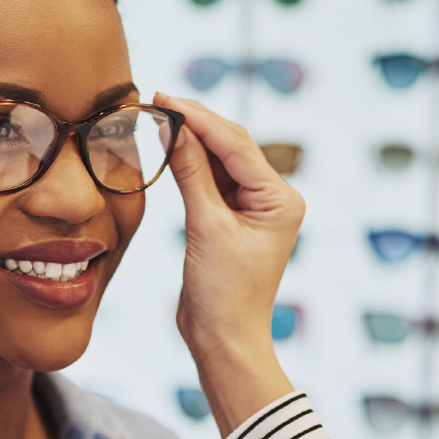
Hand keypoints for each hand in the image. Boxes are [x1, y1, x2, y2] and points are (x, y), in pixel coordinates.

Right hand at [157, 92, 303, 435]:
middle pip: (231, 146)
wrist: (223, 340)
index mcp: (281, 199)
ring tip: (158, 116)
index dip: (199, 119)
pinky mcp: (232, 220)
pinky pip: (211, 181)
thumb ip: (191, 174)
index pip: (235, 145)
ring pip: (220, 161)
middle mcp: (274, 199)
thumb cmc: (223, 293)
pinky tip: (168, 146)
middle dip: (195, 123)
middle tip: (157, 100)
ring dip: (190, 141)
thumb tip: (173, 128)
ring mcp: (254, 209)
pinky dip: (189, 165)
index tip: (165, 98)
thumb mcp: (206, 227)